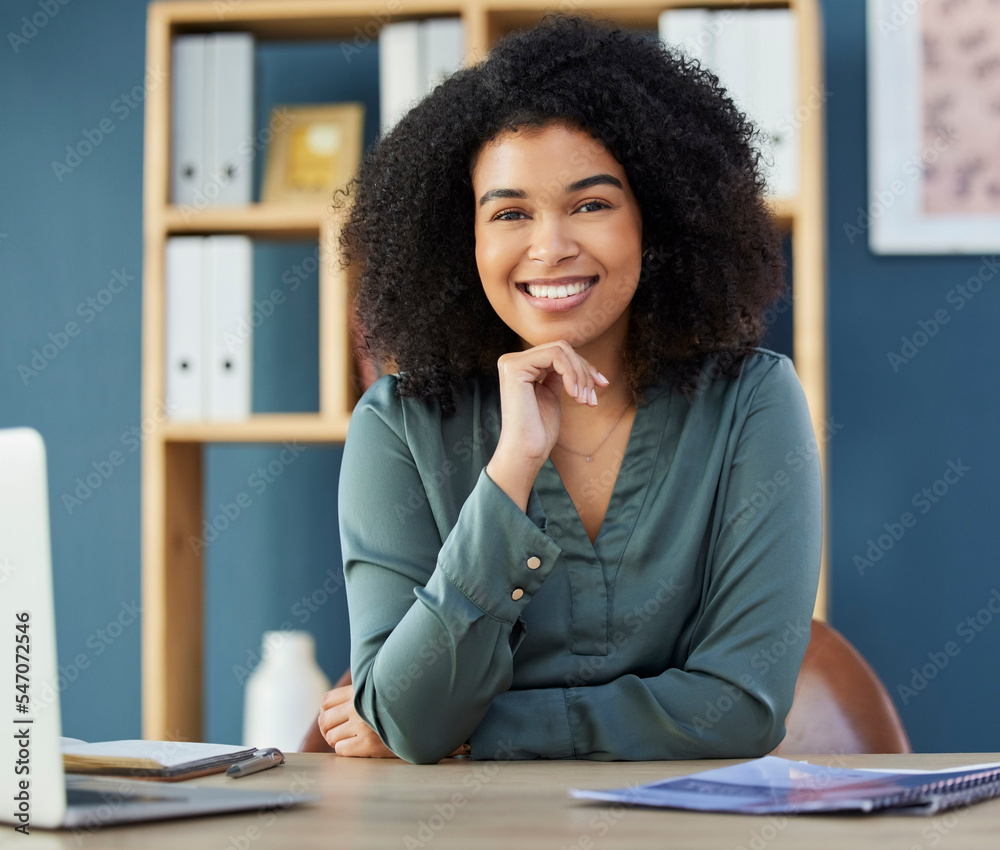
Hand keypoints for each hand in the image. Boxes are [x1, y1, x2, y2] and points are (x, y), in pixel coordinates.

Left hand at [318, 684, 397, 757]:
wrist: (420, 720)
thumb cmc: (397, 706)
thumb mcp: (377, 691)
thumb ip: (359, 694)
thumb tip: (331, 706)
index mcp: (359, 691)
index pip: (326, 701)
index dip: (326, 712)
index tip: (334, 719)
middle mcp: (358, 706)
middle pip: (324, 721)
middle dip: (328, 730)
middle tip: (338, 734)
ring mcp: (362, 725)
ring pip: (331, 737)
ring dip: (337, 741)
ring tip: (350, 740)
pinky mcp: (368, 743)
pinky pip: (341, 750)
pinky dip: (345, 750)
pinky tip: (358, 747)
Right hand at [487, 340, 608, 508]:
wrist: (526, 452)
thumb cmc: (540, 430)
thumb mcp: (552, 394)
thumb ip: (559, 374)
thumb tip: (580, 361)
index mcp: (521, 366)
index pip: (559, 352)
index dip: (584, 367)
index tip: (602, 386)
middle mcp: (512, 361)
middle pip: (562, 348)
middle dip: (585, 371)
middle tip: (593, 398)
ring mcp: (511, 362)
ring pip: (561, 350)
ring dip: (581, 375)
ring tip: (585, 400)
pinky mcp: (515, 368)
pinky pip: (555, 356)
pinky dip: (572, 374)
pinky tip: (575, 396)